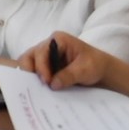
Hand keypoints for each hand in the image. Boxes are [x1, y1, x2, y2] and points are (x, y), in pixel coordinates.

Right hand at [8, 34, 128, 88]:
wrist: (101, 71)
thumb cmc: (95, 64)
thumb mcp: (85, 69)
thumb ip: (69, 75)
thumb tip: (53, 84)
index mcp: (57, 40)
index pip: (41, 52)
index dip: (41, 67)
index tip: (46, 82)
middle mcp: (47, 46)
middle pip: (28, 56)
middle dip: (30, 71)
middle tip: (37, 85)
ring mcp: (44, 57)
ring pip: (27, 64)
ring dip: (31, 77)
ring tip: (36, 89)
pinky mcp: (45, 67)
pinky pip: (33, 73)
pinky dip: (34, 81)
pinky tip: (40, 90)